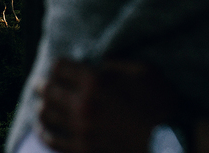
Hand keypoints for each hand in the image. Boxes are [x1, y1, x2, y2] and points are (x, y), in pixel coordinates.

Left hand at [37, 58, 180, 152]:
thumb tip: (98, 65)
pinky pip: (53, 141)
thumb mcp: (143, 72)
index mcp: (95, 82)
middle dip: (42, 85)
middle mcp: (82, 105)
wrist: (171, 144)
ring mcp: (81, 131)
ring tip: (40, 106)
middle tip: (38, 85)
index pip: (60, 68)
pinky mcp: (83, 151)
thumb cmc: (161, 105)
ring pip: (46, 116)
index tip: (58, 68)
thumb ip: (116, 64)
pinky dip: (45, 133)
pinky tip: (44, 129)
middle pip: (48, 91)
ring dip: (41, 108)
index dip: (57, 66)